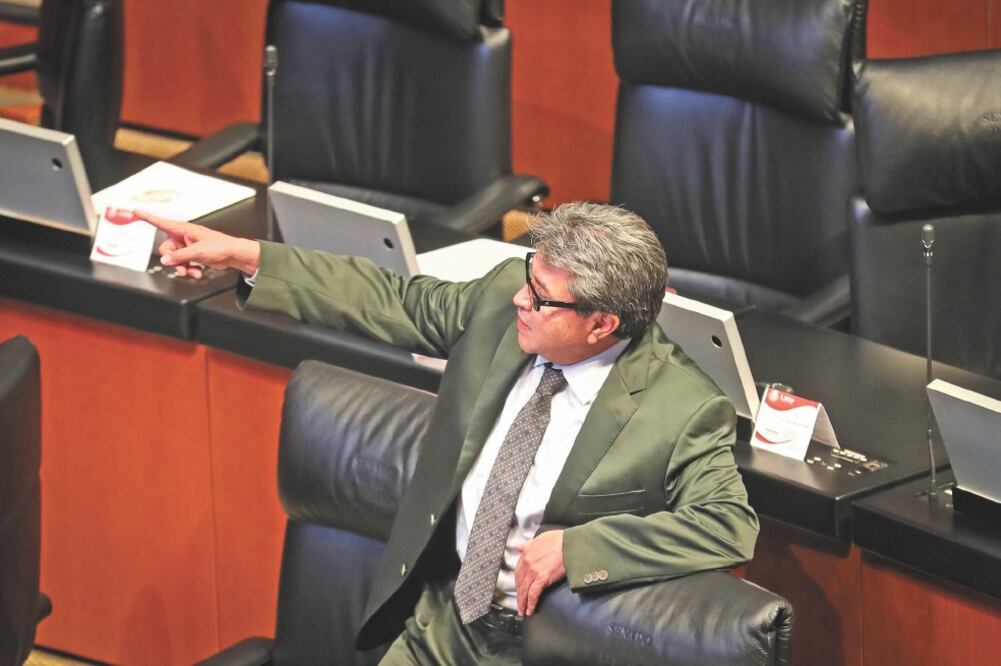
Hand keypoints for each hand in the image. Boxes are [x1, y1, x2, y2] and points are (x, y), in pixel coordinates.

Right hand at [134, 210, 259, 278]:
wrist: (233, 255)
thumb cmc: (220, 246)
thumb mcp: (197, 251)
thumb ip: (179, 256)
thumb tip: (166, 260)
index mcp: (183, 229)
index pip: (161, 222)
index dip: (147, 217)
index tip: (135, 211)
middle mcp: (183, 237)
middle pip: (166, 249)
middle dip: (173, 260)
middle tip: (181, 265)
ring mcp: (187, 247)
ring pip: (174, 259)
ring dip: (181, 267)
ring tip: (192, 271)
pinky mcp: (192, 256)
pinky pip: (183, 264)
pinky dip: (188, 269)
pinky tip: (197, 272)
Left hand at [515, 529, 565, 616]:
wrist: (570, 544)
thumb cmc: (559, 540)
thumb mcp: (540, 538)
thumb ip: (528, 545)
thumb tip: (519, 547)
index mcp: (527, 553)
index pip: (518, 571)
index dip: (518, 583)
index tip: (518, 589)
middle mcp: (528, 562)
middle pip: (520, 582)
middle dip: (518, 595)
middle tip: (519, 604)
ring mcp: (534, 571)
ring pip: (524, 590)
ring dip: (522, 602)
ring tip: (523, 611)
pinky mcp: (542, 578)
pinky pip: (533, 594)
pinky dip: (530, 603)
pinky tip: (530, 610)